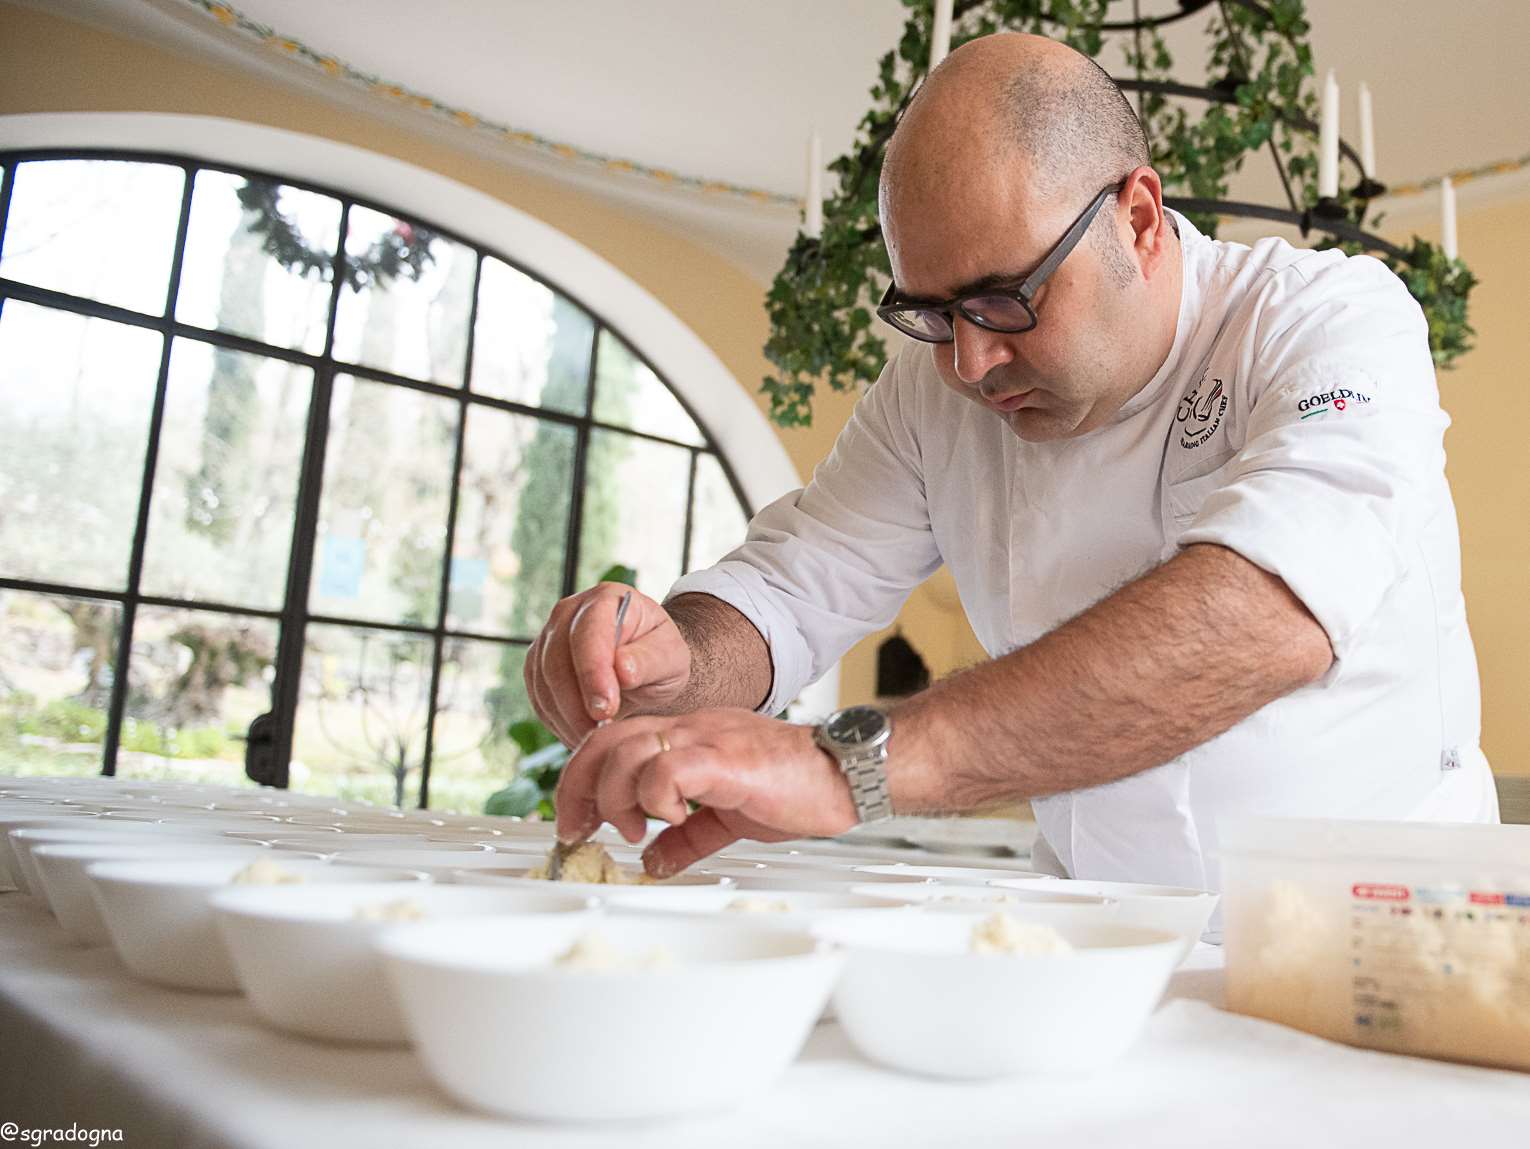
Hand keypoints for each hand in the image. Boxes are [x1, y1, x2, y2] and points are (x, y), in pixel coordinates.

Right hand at [523, 583, 690, 746]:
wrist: (646, 665)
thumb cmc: (661, 656)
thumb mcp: (671, 657)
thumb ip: (649, 660)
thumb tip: (622, 669)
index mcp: (606, 599)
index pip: (589, 633)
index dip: (593, 673)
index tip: (605, 709)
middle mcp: (570, 612)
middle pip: (557, 659)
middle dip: (577, 702)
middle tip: (601, 732)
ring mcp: (548, 638)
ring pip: (543, 682)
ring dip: (567, 717)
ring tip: (596, 738)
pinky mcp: (538, 665)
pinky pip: (538, 697)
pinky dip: (558, 721)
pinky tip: (581, 734)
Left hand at [553, 710, 859, 877]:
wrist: (845, 773)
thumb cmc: (797, 784)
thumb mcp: (728, 817)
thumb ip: (688, 837)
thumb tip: (657, 862)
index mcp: (687, 736)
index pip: (611, 739)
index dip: (581, 778)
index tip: (576, 820)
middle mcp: (690, 728)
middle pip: (606, 740)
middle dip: (579, 788)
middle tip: (580, 829)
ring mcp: (707, 740)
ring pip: (629, 751)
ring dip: (617, 797)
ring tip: (632, 829)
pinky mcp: (727, 760)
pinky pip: (671, 767)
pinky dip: (657, 796)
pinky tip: (671, 819)